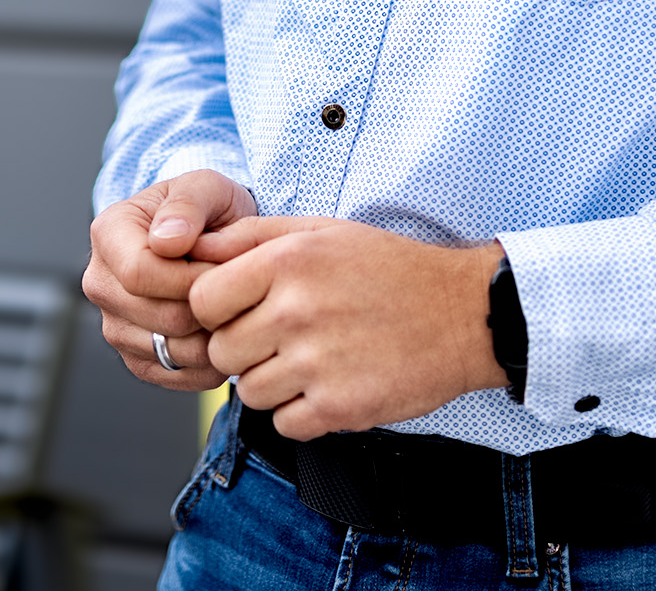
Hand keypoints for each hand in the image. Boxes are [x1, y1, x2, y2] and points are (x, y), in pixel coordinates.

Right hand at [84, 169, 259, 386]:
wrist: (210, 238)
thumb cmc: (205, 209)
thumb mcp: (204, 186)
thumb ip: (188, 205)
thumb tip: (167, 242)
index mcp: (108, 235)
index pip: (140, 273)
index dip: (191, 277)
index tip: (224, 267)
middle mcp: (100, 284)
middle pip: (159, 316)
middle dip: (209, 306)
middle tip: (238, 288)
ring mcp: (115, 326)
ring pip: (171, 350)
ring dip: (213, 335)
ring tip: (234, 307)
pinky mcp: (135, 358)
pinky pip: (176, 375)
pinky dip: (209, 362)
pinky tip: (224, 331)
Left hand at [188, 215, 506, 436]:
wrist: (461, 314)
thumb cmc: (387, 268)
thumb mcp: (320, 230)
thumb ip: (251, 236)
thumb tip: (193, 248)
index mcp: (286, 262)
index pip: (201, 300)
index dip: (216, 309)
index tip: (241, 309)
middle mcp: (295, 312)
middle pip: (222, 351)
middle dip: (243, 348)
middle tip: (280, 337)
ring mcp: (317, 363)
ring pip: (249, 392)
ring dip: (272, 382)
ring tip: (309, 359)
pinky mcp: (339, 407)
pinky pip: (284, 424)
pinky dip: (301, 412)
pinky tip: (328, 385)